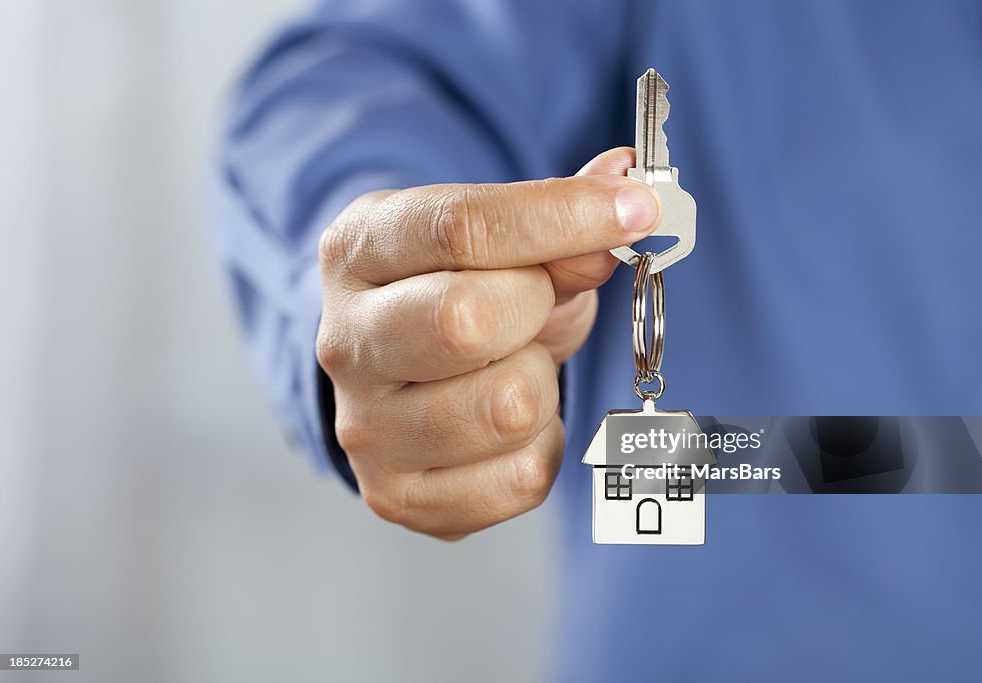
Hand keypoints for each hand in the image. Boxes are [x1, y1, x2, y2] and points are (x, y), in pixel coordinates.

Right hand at [316, 148, 658, 538]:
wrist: (406, 378)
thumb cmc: (462, 294)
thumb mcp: (504, 245)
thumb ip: (561, 224)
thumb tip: (629, 203)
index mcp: (359, 251)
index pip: (461, 228)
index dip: (562, 217)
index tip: (637, 209)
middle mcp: (345, 341)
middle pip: (466, 322)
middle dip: (535, 308)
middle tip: (535, 306)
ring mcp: (365, 428)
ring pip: (507, 408)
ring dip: (540, 383)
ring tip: (515, 367)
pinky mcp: (399, 496)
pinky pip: (522, 477)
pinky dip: (542, 445)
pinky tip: (512, 426)